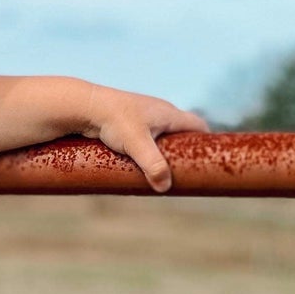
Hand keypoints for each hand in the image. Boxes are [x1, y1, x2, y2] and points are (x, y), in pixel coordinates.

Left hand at [77, 87, 211, 193]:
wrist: (85, 106)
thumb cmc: (114, 120)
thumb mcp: (137, 145)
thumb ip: (153, 165)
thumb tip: (164, 187)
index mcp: (169, 114)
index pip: (198, 125)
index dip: (206, 141)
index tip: (209, 160)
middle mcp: (159, 112)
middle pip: (181, 132)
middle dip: (185, 151)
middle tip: (184, 172)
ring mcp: (143, 117)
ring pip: (162, 135)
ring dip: (165, 152)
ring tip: (162, 172)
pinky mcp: (128, 123)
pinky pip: (146, 138)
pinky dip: (148, 150)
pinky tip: (141, 163)